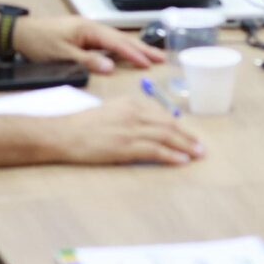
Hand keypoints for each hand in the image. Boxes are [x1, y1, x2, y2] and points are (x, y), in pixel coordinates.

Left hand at [13, 14, 161, 74]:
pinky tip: (128, 55)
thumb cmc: (38, 42)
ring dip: (134, 48)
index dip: (133, 54)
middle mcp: (91, 27)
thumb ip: (87, 62)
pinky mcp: (83, 37)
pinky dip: (121, 49)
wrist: (19, 33)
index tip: (148, 64)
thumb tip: (110, 67)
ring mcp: (87, 31)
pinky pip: (108, 43)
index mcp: (88, 29)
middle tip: (162, 58)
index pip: (116, 43)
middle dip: (142, 49)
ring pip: (116, 40)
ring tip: (152, 57)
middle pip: (121, 39)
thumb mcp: (62, 55)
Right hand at [46, 94, 204, 166]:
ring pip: (166, 137)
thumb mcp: (108, 112)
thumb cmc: (81, 126)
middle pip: (168, 125)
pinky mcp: (125, 147)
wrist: (63, 134)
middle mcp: (134, 113)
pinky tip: (182, 160)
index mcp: (130, 103)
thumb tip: (146, 129)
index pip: (161, 114)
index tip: (188, 135)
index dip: (178, 126)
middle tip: (201, 147)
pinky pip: (155, 151)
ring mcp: (130, 130)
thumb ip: (128, 117)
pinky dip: (171, 156)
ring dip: (185, 146)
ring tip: (198, 154)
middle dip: (187, 137)